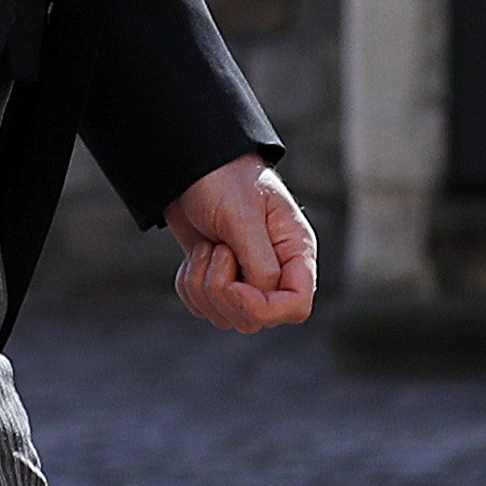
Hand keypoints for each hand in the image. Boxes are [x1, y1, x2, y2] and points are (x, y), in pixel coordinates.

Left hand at [163, 157, 318, 333]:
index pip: (296, 306)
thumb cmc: (224, 180)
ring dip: (202, 285)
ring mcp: (246, 279)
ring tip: (206, 246)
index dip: (263, 307)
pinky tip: (195, 254)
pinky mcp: (218, 280)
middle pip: (256, 319)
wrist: (190, 166)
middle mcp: (276, 271)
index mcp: (295, 253)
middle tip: (215, 250)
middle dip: (223, 291)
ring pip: (226, 317)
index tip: (235, 284)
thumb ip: (258, 260)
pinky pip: (202, 308)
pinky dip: (189, 285)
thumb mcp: (242, 216)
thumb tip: (263, 295)